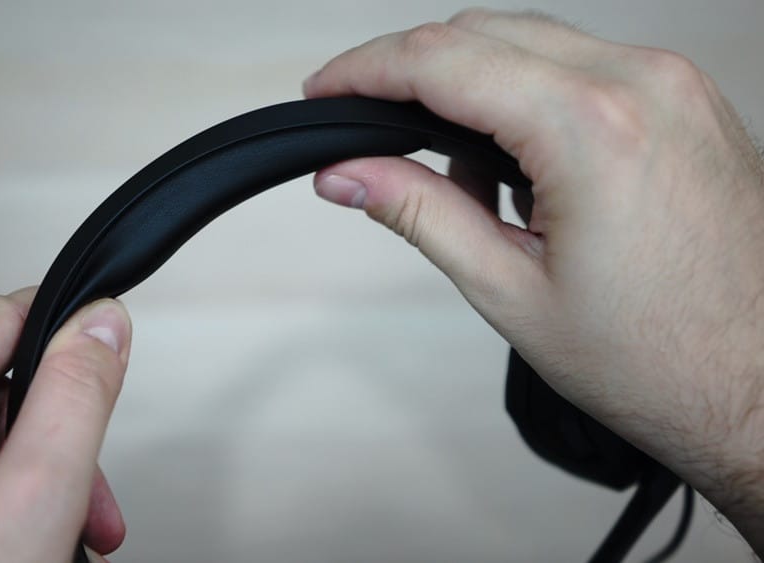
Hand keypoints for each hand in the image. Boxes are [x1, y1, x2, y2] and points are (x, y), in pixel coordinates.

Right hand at [305, 8, 763, 549]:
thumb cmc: (657, 359)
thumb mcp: (510, 290)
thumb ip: (419, 212)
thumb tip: (345, 172)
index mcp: (592, 128)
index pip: (444, 60)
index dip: (365, 68)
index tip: (325, 90)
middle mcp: (642, 84)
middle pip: (483, 31)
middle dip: (408, 68)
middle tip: (364, 123)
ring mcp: (674, 86)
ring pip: (532, 40)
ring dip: (468, 84)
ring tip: (452, 173)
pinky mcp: (687, 101)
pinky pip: (582, 65)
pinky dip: (525, 93)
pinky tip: (512, 163)